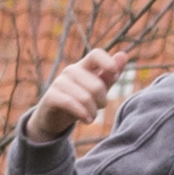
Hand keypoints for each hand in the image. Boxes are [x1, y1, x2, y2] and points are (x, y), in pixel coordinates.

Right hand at [20, 45, 136, 150]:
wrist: (56, 117)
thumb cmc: (82, 99)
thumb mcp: (99, 88)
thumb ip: (111, 74)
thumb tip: (123, 55)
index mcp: (84, 66)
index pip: (96, 54)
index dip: (108, 63)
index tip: (115, 76)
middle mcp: (71, 71)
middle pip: (97, 85)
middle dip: (102, 101)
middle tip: (98, 107)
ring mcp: (59, 82)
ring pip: (85, 97)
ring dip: (93, 111)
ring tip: (91, 116)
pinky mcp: (50, 96)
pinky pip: (70, 103)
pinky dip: (82, 114)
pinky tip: (87, 120)